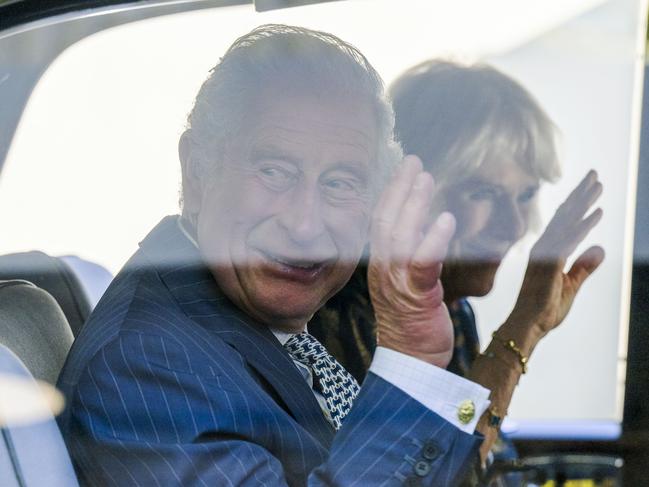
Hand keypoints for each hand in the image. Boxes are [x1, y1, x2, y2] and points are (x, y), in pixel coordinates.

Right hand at [368, 156, 455, 367]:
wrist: (411, 360)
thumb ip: (411, 255)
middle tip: (413, 162)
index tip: (403, 169)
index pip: (381, 221)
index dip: (391, 192)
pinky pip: (421, 262)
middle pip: (387, 220)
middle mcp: (384, 268)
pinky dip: (433, 239)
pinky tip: (445, 219)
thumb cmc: (412, 322)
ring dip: (413, 204)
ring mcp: (397, 281)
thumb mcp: (406, 283)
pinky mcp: (416, 295)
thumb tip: (423, 226)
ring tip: (425, 178)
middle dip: (400, 188)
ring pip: (400, 235)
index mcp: (381, 264)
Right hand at [503, 170, 604, 348]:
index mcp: (548, 251)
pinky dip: (582, 227)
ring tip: (597, 186)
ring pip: (566, 223)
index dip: (577, 203)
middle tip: (594, 175)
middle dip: (581, 194)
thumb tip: (599, 247)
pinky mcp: (549, 264)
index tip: (589, 187)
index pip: (564, 221)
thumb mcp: (571, 285)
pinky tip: (596, 214)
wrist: (528, 325)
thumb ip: (584, 266)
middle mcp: (544, 247)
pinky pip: (568, 241)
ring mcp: (545, 254)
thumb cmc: (545, 308)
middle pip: (565, 215)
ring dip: (583, 203)